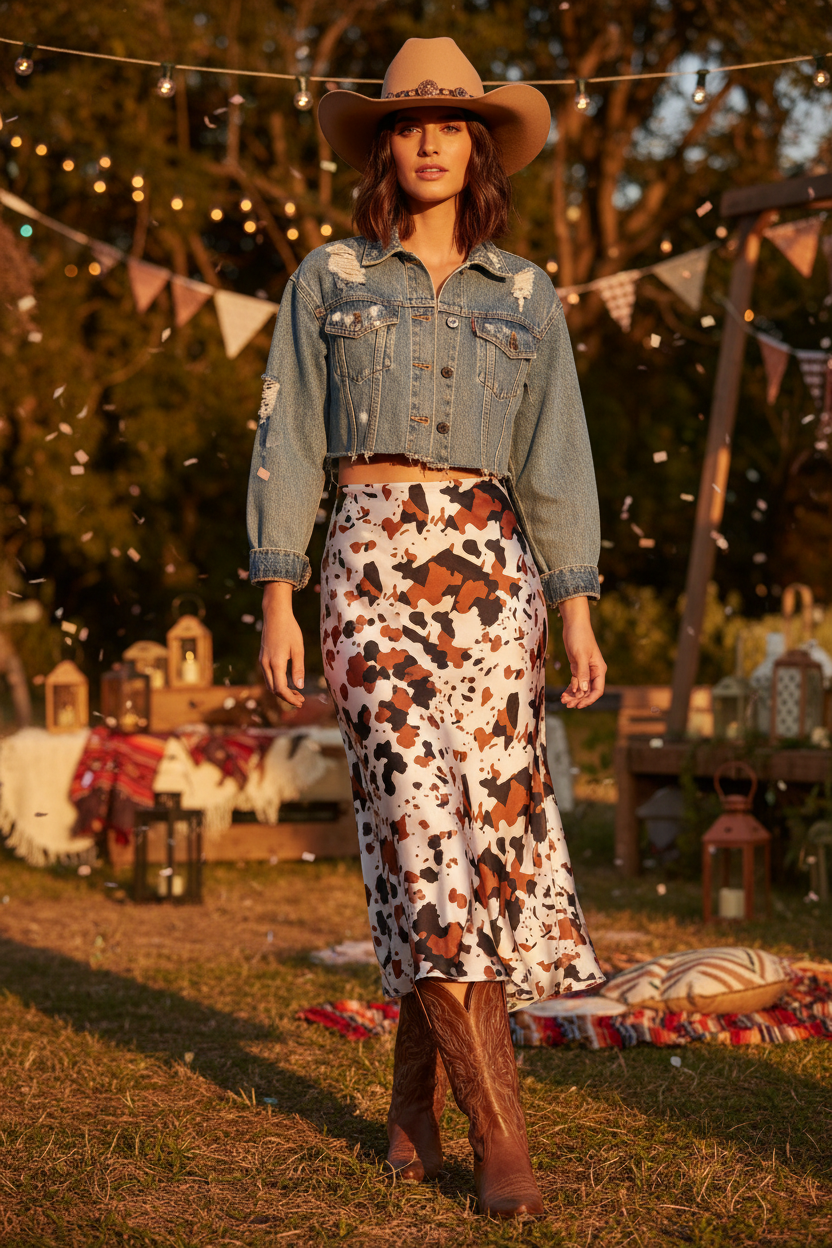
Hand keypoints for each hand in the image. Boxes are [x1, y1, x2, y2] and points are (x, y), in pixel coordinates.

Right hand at [259, 581, 304, 707]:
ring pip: (269, 683)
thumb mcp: (298, 649)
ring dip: (281, 691)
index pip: (280, 689)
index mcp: (275, 663)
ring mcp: (262, 661)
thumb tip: (300, 686)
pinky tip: (288, 681)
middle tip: (301, 700)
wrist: (275, 615)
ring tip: (296, 693)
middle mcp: (265, 664)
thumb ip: (298, 669)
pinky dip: (277, 683)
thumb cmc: (289, 630)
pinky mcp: (262, 657)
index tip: (301, 701)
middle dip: (286, 697)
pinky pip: (268, 676)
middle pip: (273, 689)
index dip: (290, 698)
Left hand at [557, 596, 605, 708]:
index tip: (579, 705)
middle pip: (588, 691)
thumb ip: (582, 673)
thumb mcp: (580, 655)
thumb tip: (584, 690)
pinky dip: (570, 689)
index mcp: (599, 669)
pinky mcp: (577, 667)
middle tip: (567, 704)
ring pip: (581, 688)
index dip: (589, 699)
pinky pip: (575, 682)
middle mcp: (594, 671)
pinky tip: (563, 694)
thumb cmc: (579, 637)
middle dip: (578, 699)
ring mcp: (586, 670)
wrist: (574, 624)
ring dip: (573, 695)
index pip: (598, 690)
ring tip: (563, 700)